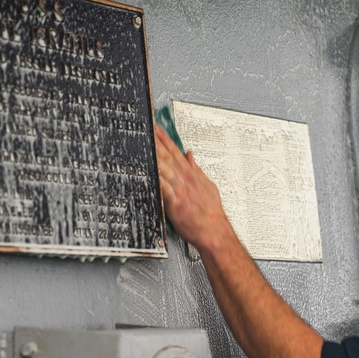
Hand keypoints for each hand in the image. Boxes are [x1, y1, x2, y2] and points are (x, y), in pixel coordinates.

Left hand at [154, 123, 233, 253]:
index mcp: (192, 174)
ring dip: (153, 154)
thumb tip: (190, 154)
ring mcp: (180, 189)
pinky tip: (148, 169)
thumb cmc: (211, 212)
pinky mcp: (175, 202)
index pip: (176, 151)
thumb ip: (197, 169)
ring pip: (164, 167)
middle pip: (167, 155)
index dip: (165, 137)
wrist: (215, 231)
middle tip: (145, 127)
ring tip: (144, 142)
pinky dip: (156, 177)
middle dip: (156, 140)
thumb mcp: (208, 185)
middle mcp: (185, 179)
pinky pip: (163, 187)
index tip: (155, 126)